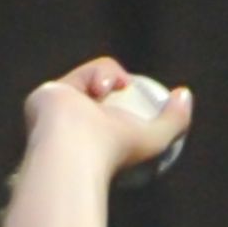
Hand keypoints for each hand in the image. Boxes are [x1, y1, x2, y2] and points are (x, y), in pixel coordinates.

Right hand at [21, 56, 192, 181]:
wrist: (74, 149)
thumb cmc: (113, 152)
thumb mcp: (154, 139)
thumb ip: (175, 121)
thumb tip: (184, 94)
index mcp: (94, 144)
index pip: (112, 113)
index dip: (127, 96)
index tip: (137, 96)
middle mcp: (72, 131)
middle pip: (98, 91)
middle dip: (114, 80)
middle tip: (124, 86)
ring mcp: (54, 115)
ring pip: (90, 78)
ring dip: (105, 74)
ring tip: (106, 90)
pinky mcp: (42, 99)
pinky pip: (78, 75)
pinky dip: (94, 74)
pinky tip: (98, 89)